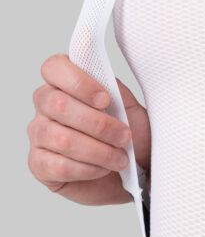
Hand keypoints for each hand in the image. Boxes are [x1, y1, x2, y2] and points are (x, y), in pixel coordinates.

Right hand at [27, 53, 150, 206]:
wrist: (134, 168)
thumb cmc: (127, 133)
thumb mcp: (128, 107)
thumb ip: (113, 89)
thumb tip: (102, 76)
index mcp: (64, 82)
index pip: (53, 67)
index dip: (78, 82)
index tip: (105, 99)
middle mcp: (45, 105)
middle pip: (58, 104)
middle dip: (98, 124)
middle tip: (124, 136)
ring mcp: (39, 135)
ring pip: (61, 138)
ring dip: (98, 150)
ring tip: (120, 158)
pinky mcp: (39, 165)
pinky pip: (59, 166)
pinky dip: (88, 169)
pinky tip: (103, 169)